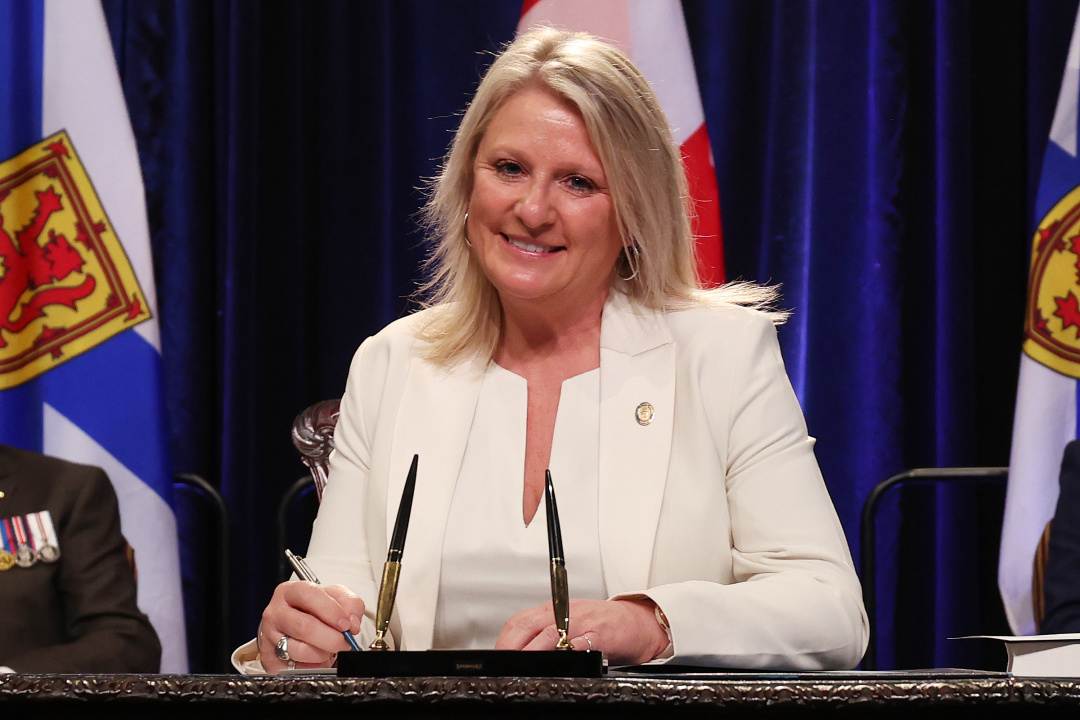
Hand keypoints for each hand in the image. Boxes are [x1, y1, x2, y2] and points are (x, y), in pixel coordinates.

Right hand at [258, 581, 364, 673]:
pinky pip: (293, 668)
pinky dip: (311, 667)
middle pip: (304, 627)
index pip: (309, 595)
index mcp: (290, 591)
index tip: (346, 624)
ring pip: (299, 650)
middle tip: (344, 642)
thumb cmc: (313, 610)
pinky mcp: (269, 658)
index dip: (331, 611)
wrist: (294, 625)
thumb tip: (352, 623)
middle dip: (331, 638)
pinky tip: (315, 659)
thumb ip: (350, 604)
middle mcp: (275, 612)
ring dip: (322, 654)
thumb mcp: (334, 597)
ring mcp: (269, 636)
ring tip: (329, 650)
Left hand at [495, 598, 668, 665]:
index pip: (520, 621)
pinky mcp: (600, 635)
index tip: (496, 657)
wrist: (638, 623)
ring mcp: (582, 623)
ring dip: (534, 649)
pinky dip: (569, 650)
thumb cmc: (604, 625)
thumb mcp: (570, 623)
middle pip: (529, 626)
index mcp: (555, 609)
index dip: (505, 640)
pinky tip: (562, 658)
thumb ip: (546, 633)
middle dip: (512, 647)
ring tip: (522, 664)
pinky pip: (581, 641)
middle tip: (504, 664)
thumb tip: (519, 652)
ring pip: (550, 632)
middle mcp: (565, 613)